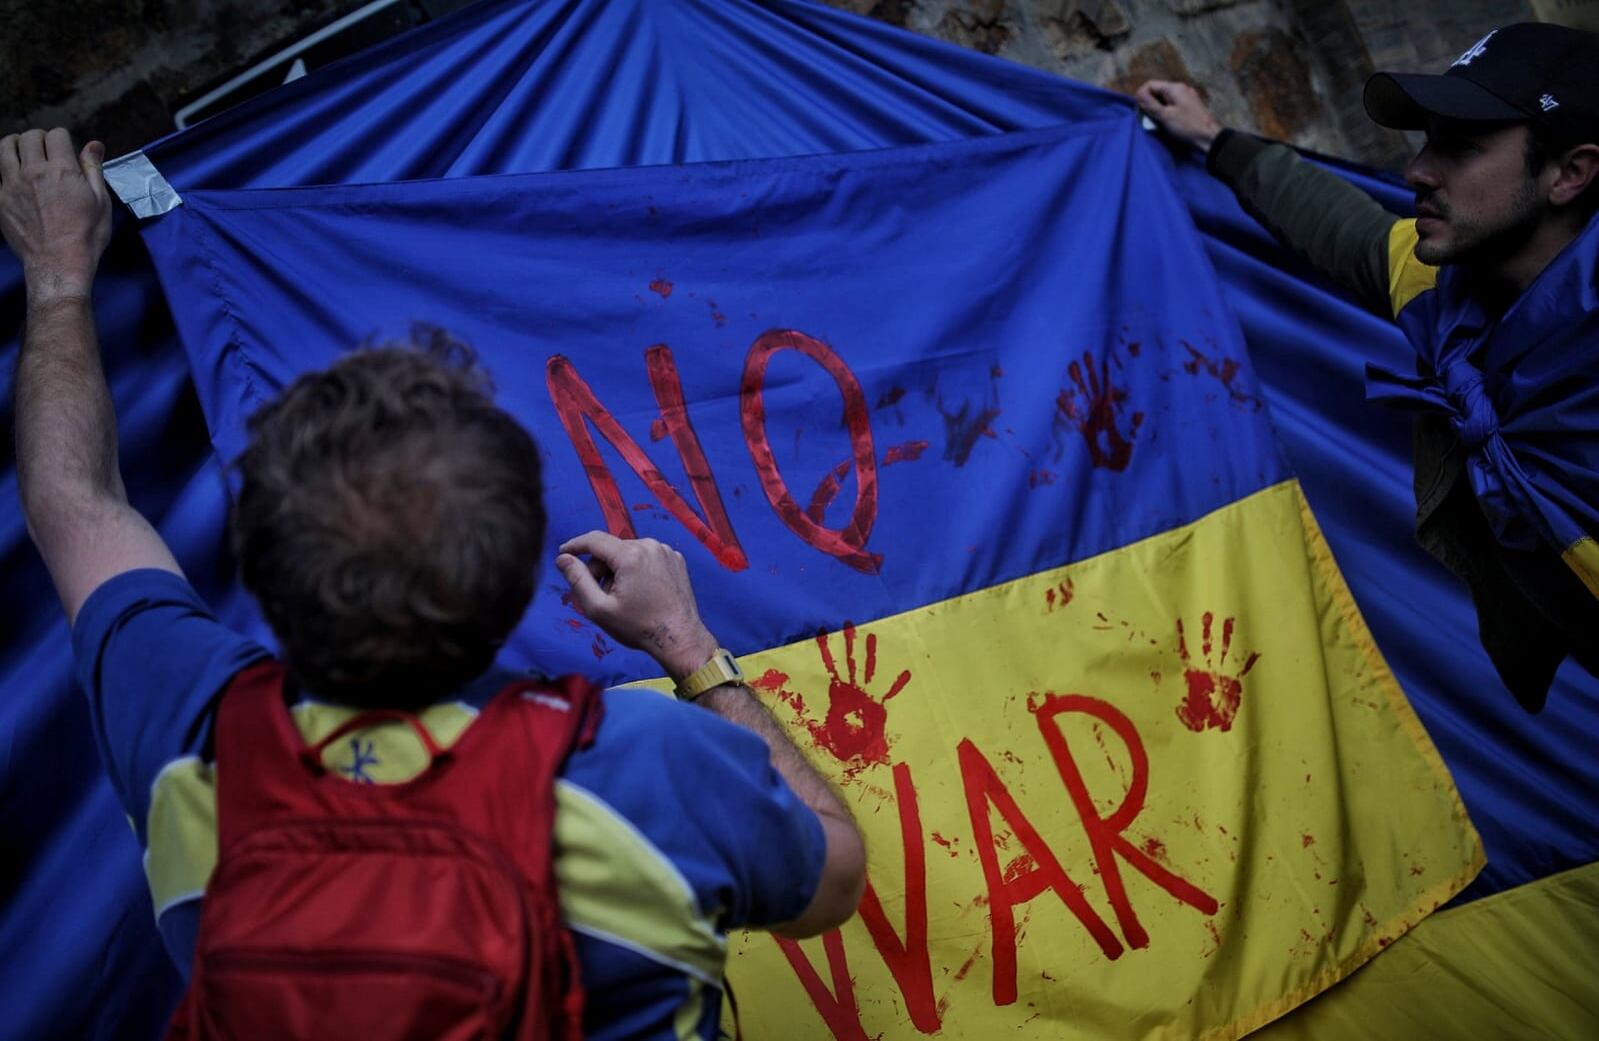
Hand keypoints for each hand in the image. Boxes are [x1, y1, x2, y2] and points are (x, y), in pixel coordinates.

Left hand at [0, 128, 112, 306]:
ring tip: (23, 152)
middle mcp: (33, 170)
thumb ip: (94, 169)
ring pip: (5, 147)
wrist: (58, 263)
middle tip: (47, 150)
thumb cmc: (86, 235)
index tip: (67, 149)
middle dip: (40, 138)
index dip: (63, 139)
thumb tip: (94, 145)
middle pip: (29, 137)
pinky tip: (15, 176)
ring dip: (16, 144)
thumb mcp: (101, 202)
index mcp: (61, 169)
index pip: (56, 135)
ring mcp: (12, 183)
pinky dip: (6, 168)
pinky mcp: (1, 198)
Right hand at [556, 531, 719, 679]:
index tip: (563, 554)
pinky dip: (638, 569)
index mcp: (630, 555)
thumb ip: (577, 580)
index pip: (594, 540)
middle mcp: (649, 545)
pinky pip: (647, 557)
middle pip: (611, 548)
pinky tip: (641, 592)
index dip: (575, 546)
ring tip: (624, 596)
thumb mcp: (599, 608)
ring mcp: (666, 551)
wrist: (679, 637)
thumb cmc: (638, 626)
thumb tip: (563, 559)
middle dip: (600, 568)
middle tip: (601, 595)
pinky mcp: (676, 559)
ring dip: (619, 569)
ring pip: (629, 552)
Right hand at [1134, 81, 1223, 152]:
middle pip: (1158, 90)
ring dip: (1157, 107)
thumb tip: (1138, 94)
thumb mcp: (1165, 116)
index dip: (1141, 95)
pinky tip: (1166, 121)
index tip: (1138, 110)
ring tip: (1154, 120)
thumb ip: (1150, 104)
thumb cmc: (1186, 125)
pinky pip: (1172, 103)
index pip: (1150, 84)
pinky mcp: (1189, 105)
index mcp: (1174, 88)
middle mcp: (1181, 88)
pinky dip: (1166, 110)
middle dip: (1149, 102)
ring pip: (1165, 98)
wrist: (1209, 136)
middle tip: (1145, 117)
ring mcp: (1186, 96)